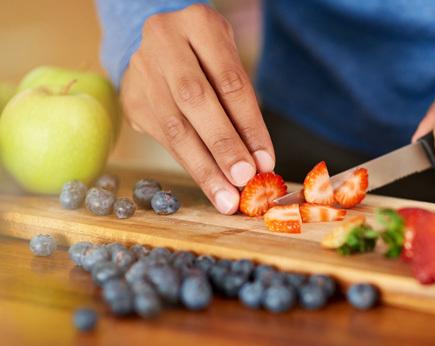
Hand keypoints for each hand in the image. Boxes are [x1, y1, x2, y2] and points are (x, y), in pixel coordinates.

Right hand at [120, 4, 273, 213]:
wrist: (162, 46)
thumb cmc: (208, 58)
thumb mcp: (229, 64)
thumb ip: (241, 106)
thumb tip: (260, 162)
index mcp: (198, 23)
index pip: (230, 81)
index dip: (249, 125)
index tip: (266, 161)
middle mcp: (164, 40)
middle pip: (195, 100)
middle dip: (223, 145)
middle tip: (244, 180)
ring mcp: (142, 69)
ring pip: (174, 126)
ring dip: (204, 167)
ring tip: (226, 197)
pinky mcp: (131, 99)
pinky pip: (164, 139)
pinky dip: (191, 165)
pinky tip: (210, 185)